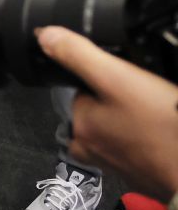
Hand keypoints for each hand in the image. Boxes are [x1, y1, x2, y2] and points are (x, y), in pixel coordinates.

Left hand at [37, 26, 177, 200]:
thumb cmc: (164, 128)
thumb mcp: (118, 79)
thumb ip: (79, 56)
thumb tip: (45, 36)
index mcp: (80, 125)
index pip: (82, 90)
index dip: (106, 78)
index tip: (126, 79)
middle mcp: (92, 149)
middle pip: (100, 109)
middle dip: (120, 100)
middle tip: (147, 98)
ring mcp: (118, 164)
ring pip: (119, 128)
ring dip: (135, 119)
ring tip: (157, 115)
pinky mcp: (141, 173)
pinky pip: (139, 146)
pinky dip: (149, 137)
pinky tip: (164, 130)